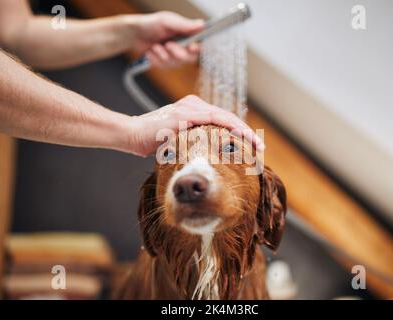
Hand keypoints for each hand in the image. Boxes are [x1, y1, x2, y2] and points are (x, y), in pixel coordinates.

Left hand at [126, 12, 203, 68]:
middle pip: (190, 58)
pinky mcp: (166, 63)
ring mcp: (175, 55)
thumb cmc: (150, 24)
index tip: (192, 47)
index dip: (198, 48)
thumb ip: (183, 25)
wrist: (134, 34)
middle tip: (168, 45)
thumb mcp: (166, 21)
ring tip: (155, 46)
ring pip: (176, 64)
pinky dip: (156, 60)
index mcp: (187, 33)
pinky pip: (165, 67)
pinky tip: (150, 52)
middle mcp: (184, 45)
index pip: (200, 44)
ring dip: (163, 55)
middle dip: (178, 53)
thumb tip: (201, 25)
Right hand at [128, 95, 264, 156]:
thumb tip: (207, 155)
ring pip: (225, 118)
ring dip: (243, 132)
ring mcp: (190, 108)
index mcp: (193, 109)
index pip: (222, 120)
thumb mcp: (178, 140)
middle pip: (227, 118)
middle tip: (260, 147)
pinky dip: (230, 129)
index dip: (239, 132)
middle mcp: (194, 105)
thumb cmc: (151, 140)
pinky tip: (242, 138)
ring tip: (256, 146)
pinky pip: (214, 120)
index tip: (251, 146)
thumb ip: (193, 141)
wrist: (132, 134)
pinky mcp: (185, 114)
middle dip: (246, 133)